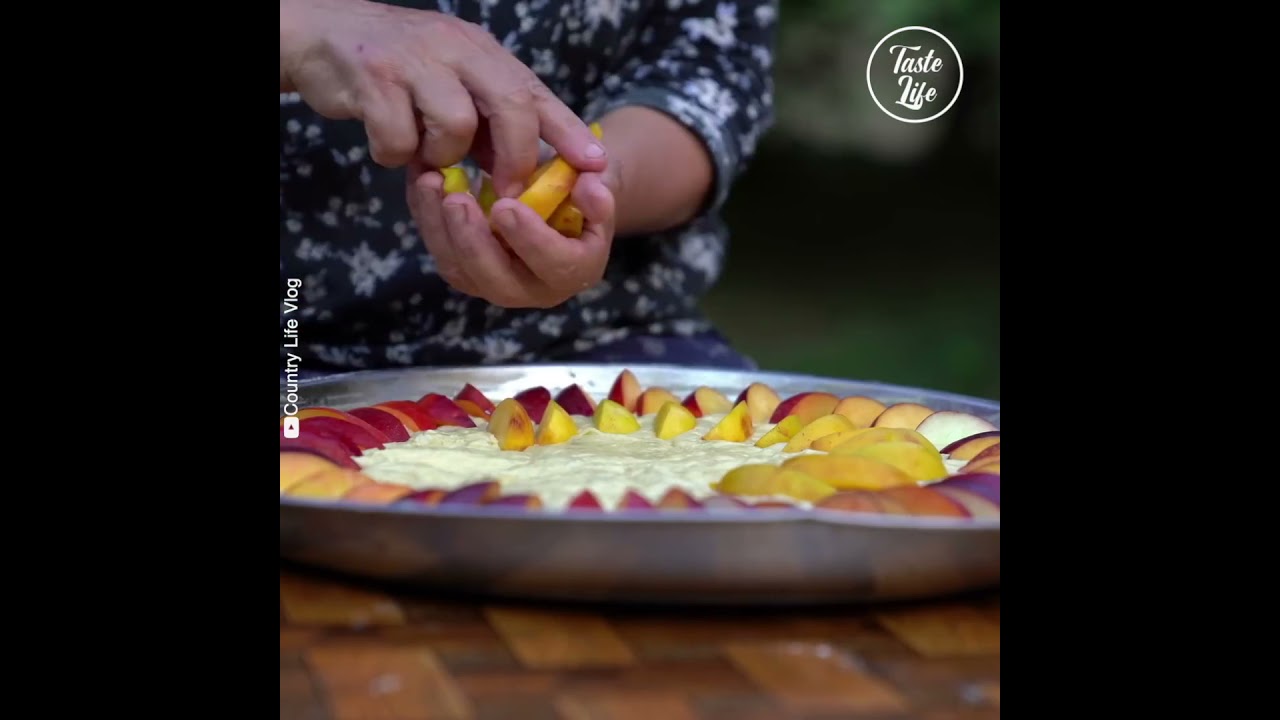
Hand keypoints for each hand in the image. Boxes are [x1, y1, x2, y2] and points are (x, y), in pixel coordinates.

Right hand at [279, 0, 605, 192]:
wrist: (325, 37)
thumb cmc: (399, 69)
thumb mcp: (453, 82)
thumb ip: (488, 122)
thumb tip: (525, 172)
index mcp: (482, 52)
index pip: (536, 92)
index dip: (569, 131)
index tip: (597, 165)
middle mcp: (455, 48)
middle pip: (509, 105)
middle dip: (515, 158)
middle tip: (505, 191)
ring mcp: (415, 60)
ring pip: (455, 125)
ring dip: (442, 156)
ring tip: (424, 153)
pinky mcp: (374, 78)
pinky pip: (400, 138)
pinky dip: (395, 153)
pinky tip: (388, 145)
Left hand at [406, 160, 617, 308]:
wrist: (561, 200)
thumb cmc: (583, 191)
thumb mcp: (601, 185)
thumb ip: (600, 189)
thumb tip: (586, 186)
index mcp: (576, 271)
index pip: (555, 265)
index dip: (530, 239)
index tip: (506, 206)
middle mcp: (535, 289)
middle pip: (499, 282)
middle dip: (474, 242)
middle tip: (456, 200)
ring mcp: (497, 284)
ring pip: (462, 272)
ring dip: (441, 231)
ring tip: (430, 183)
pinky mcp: (470, 273)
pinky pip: (444, 255)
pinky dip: (428, 221)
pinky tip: (423, 185)